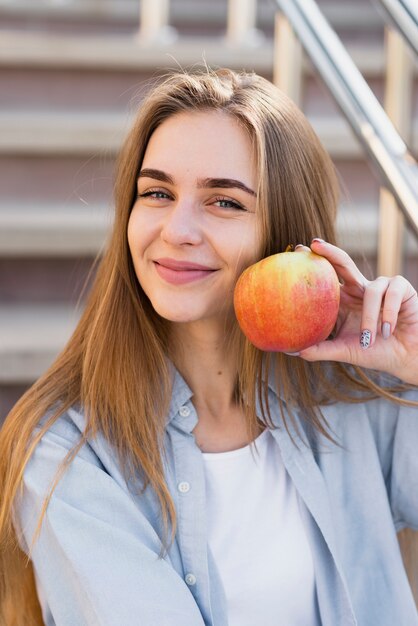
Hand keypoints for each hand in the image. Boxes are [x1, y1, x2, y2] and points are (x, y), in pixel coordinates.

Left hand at [292, 239, 417, 385]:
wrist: (405, 358)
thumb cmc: (375, 351)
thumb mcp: (344, 350)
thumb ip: (320, 349)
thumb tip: (292, 351)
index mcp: (344, 300)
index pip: (327, 277)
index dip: (315, 262)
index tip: (298, 250)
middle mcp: (360, 289)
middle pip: (344, 263)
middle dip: (330, 252)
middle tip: (314, 245)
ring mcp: (381, 286)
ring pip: (370, 291)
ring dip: (369, 319)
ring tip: (369, 339)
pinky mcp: (401, 288)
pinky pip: (390, 294)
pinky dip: (387, 314)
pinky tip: (387, 331)